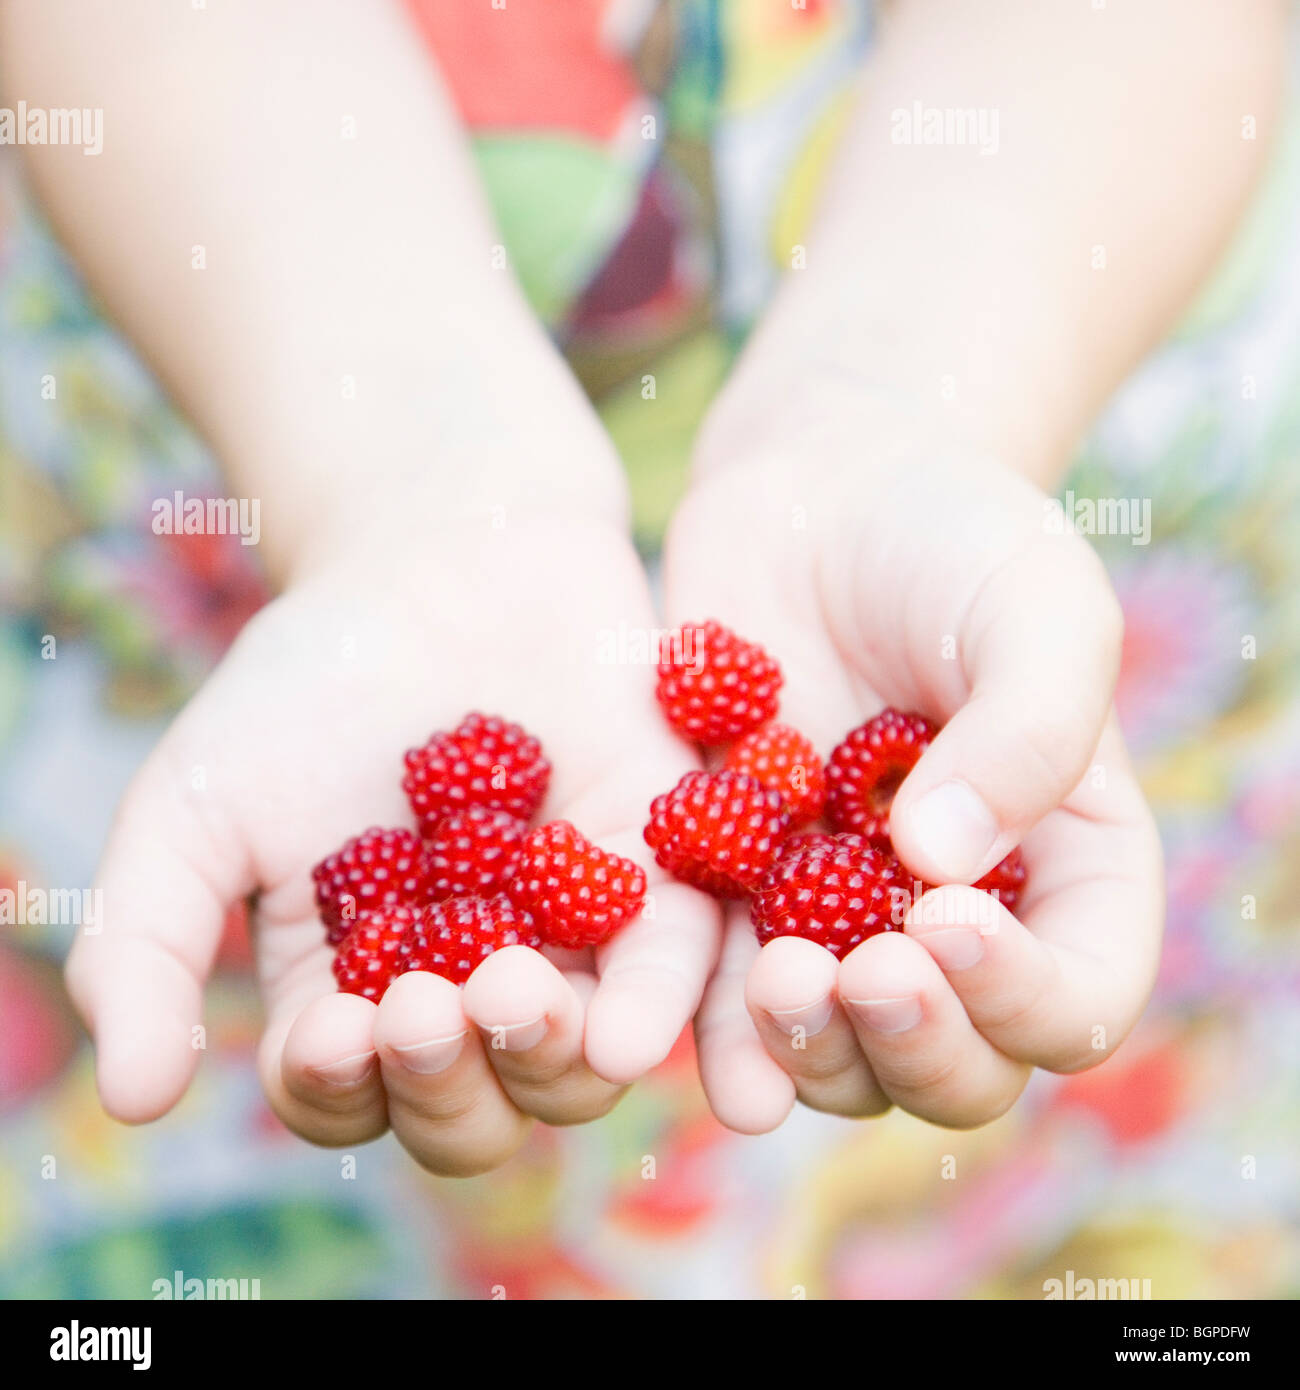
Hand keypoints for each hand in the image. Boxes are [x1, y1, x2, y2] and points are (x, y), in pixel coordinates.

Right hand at [67, 508, 717, 1174]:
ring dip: (541, 1061)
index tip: (329, 1031)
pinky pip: (672, 967)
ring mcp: (571, 938)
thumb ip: (145, 946)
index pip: (348, 1093)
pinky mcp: (658, 874)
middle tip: (422, 1010)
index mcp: (358, 988)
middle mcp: (467, 984)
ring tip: (505, 991)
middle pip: (472, 1108)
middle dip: (447, 1085)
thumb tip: (130, 1101)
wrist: (435, 557)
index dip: (337, 1088)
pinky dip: (652, 1011)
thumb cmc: (308, 684)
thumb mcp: (196, 807)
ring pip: (572, 1066)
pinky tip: (622, 1030)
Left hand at [664, 401, 1162, 1132]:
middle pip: (956, 1063)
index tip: (950, 919)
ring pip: (838, 1052)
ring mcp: (839, 917)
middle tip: (862, 973)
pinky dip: (700, 1015)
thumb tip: (944, 865)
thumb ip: (1028, 731)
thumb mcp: (1035, 605)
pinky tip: (664, 1007)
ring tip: (774, 982)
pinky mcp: (735, 890)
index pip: (1074, 996)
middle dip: (912, 1045)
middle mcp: (955, 921)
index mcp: (1064, 872)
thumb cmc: (953, 537)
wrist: (817, 493)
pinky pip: (719, 987)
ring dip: (807, 1050)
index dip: (1024, 997)